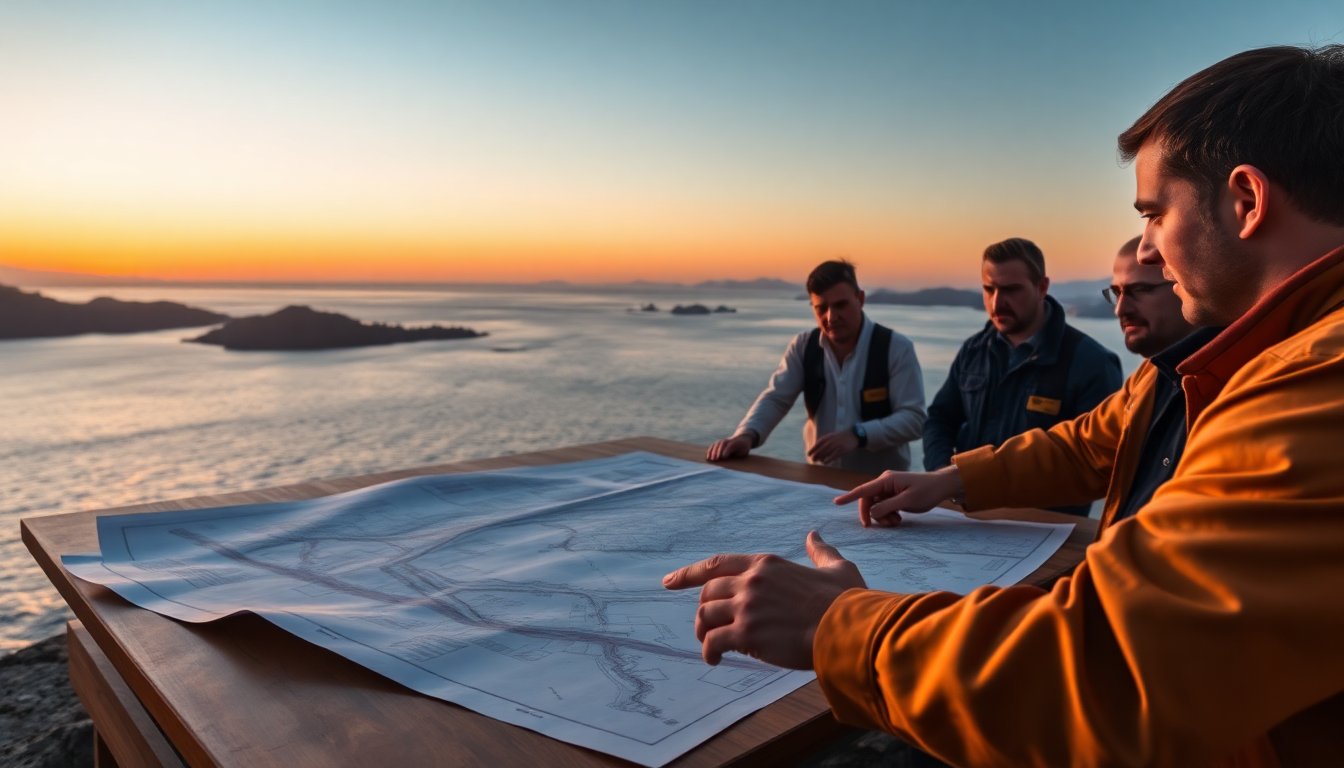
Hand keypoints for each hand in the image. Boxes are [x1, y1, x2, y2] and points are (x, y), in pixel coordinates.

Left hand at [661, 532, 864, 668]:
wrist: (850, 630)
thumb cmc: (847, 602)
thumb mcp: (837, 567)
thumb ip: (821, 551)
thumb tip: (814, 535)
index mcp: (766, 564)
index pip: (716, 564)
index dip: (688, 574)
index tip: (669, 581)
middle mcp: (751, 581)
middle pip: (707, 593)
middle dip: (703, 611)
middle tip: (706, 628)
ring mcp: (747, 607)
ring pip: (706, 616)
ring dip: (704, 634)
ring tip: (712, 648)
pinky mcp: (747, 634)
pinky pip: (714, 642)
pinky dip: (709, 652)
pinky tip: (714, 661)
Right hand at [707, 433, 752, 461]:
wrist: (743, 438)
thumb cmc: (744, 448)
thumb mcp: (744, 452)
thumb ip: (738, 454)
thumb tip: (728, 459)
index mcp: (738, 442)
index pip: (731, 445)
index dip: (727, 450)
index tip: (723, 456)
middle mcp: (730, 440)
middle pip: (722, 443)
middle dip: (718, 451)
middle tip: (716, 459)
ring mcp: (724, 440)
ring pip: (717, 443)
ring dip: (713, 451)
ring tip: (711, 459)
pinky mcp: (720, 442)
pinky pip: (714, 445)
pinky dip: (710, 450)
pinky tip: (708, 457)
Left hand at [806, 429, 858, 463]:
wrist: (852, 436)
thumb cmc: (839, 438)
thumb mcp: (831, 436)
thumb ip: (824, 441)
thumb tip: (816, 449)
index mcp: (828, 437)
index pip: (818, 443)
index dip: (812, 449)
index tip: (808, 454)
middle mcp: (832, 441)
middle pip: (821, 449)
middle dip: (816, 455)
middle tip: (812, 459)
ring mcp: (837, 445)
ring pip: (827, 453)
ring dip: (821, 458)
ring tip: (817, 461)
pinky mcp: (842, 450)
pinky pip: (833, 456)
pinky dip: (828, 459)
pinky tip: (825, 462)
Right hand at [833, 466, 962, 526]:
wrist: (941, 487)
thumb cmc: (927, 491)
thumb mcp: (907, 501)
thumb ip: (887, 506)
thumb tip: (871, 513)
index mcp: (886, 480)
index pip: (863, 490)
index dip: (849, 497)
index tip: (836, 502)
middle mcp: (885, 483)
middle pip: (868, 500)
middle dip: (872, 514)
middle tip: (880, 526)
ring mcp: (889, 489)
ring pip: (876, 506)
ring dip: (882, 517)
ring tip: (896, 522)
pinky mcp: (894, 495)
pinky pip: (883, 507)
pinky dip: (888, 515)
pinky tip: (898, 518)